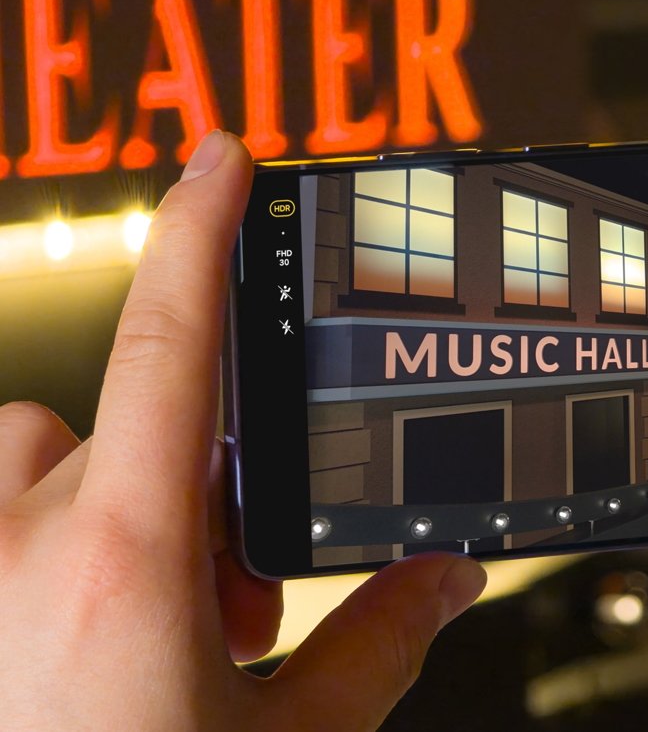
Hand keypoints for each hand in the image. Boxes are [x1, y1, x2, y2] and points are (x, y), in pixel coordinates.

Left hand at [0, 132, 485, 729]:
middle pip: (108, 431)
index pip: (173, 349)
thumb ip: (376, 643)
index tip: (223, 158)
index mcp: (123, 560)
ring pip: (30, 470)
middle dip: (179, 493)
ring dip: (95, 512)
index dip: (201, 233)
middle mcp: (14, 545)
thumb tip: (450, 578)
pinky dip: (35, 546)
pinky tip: (76, 642)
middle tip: (221, 598)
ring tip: (142, 622)